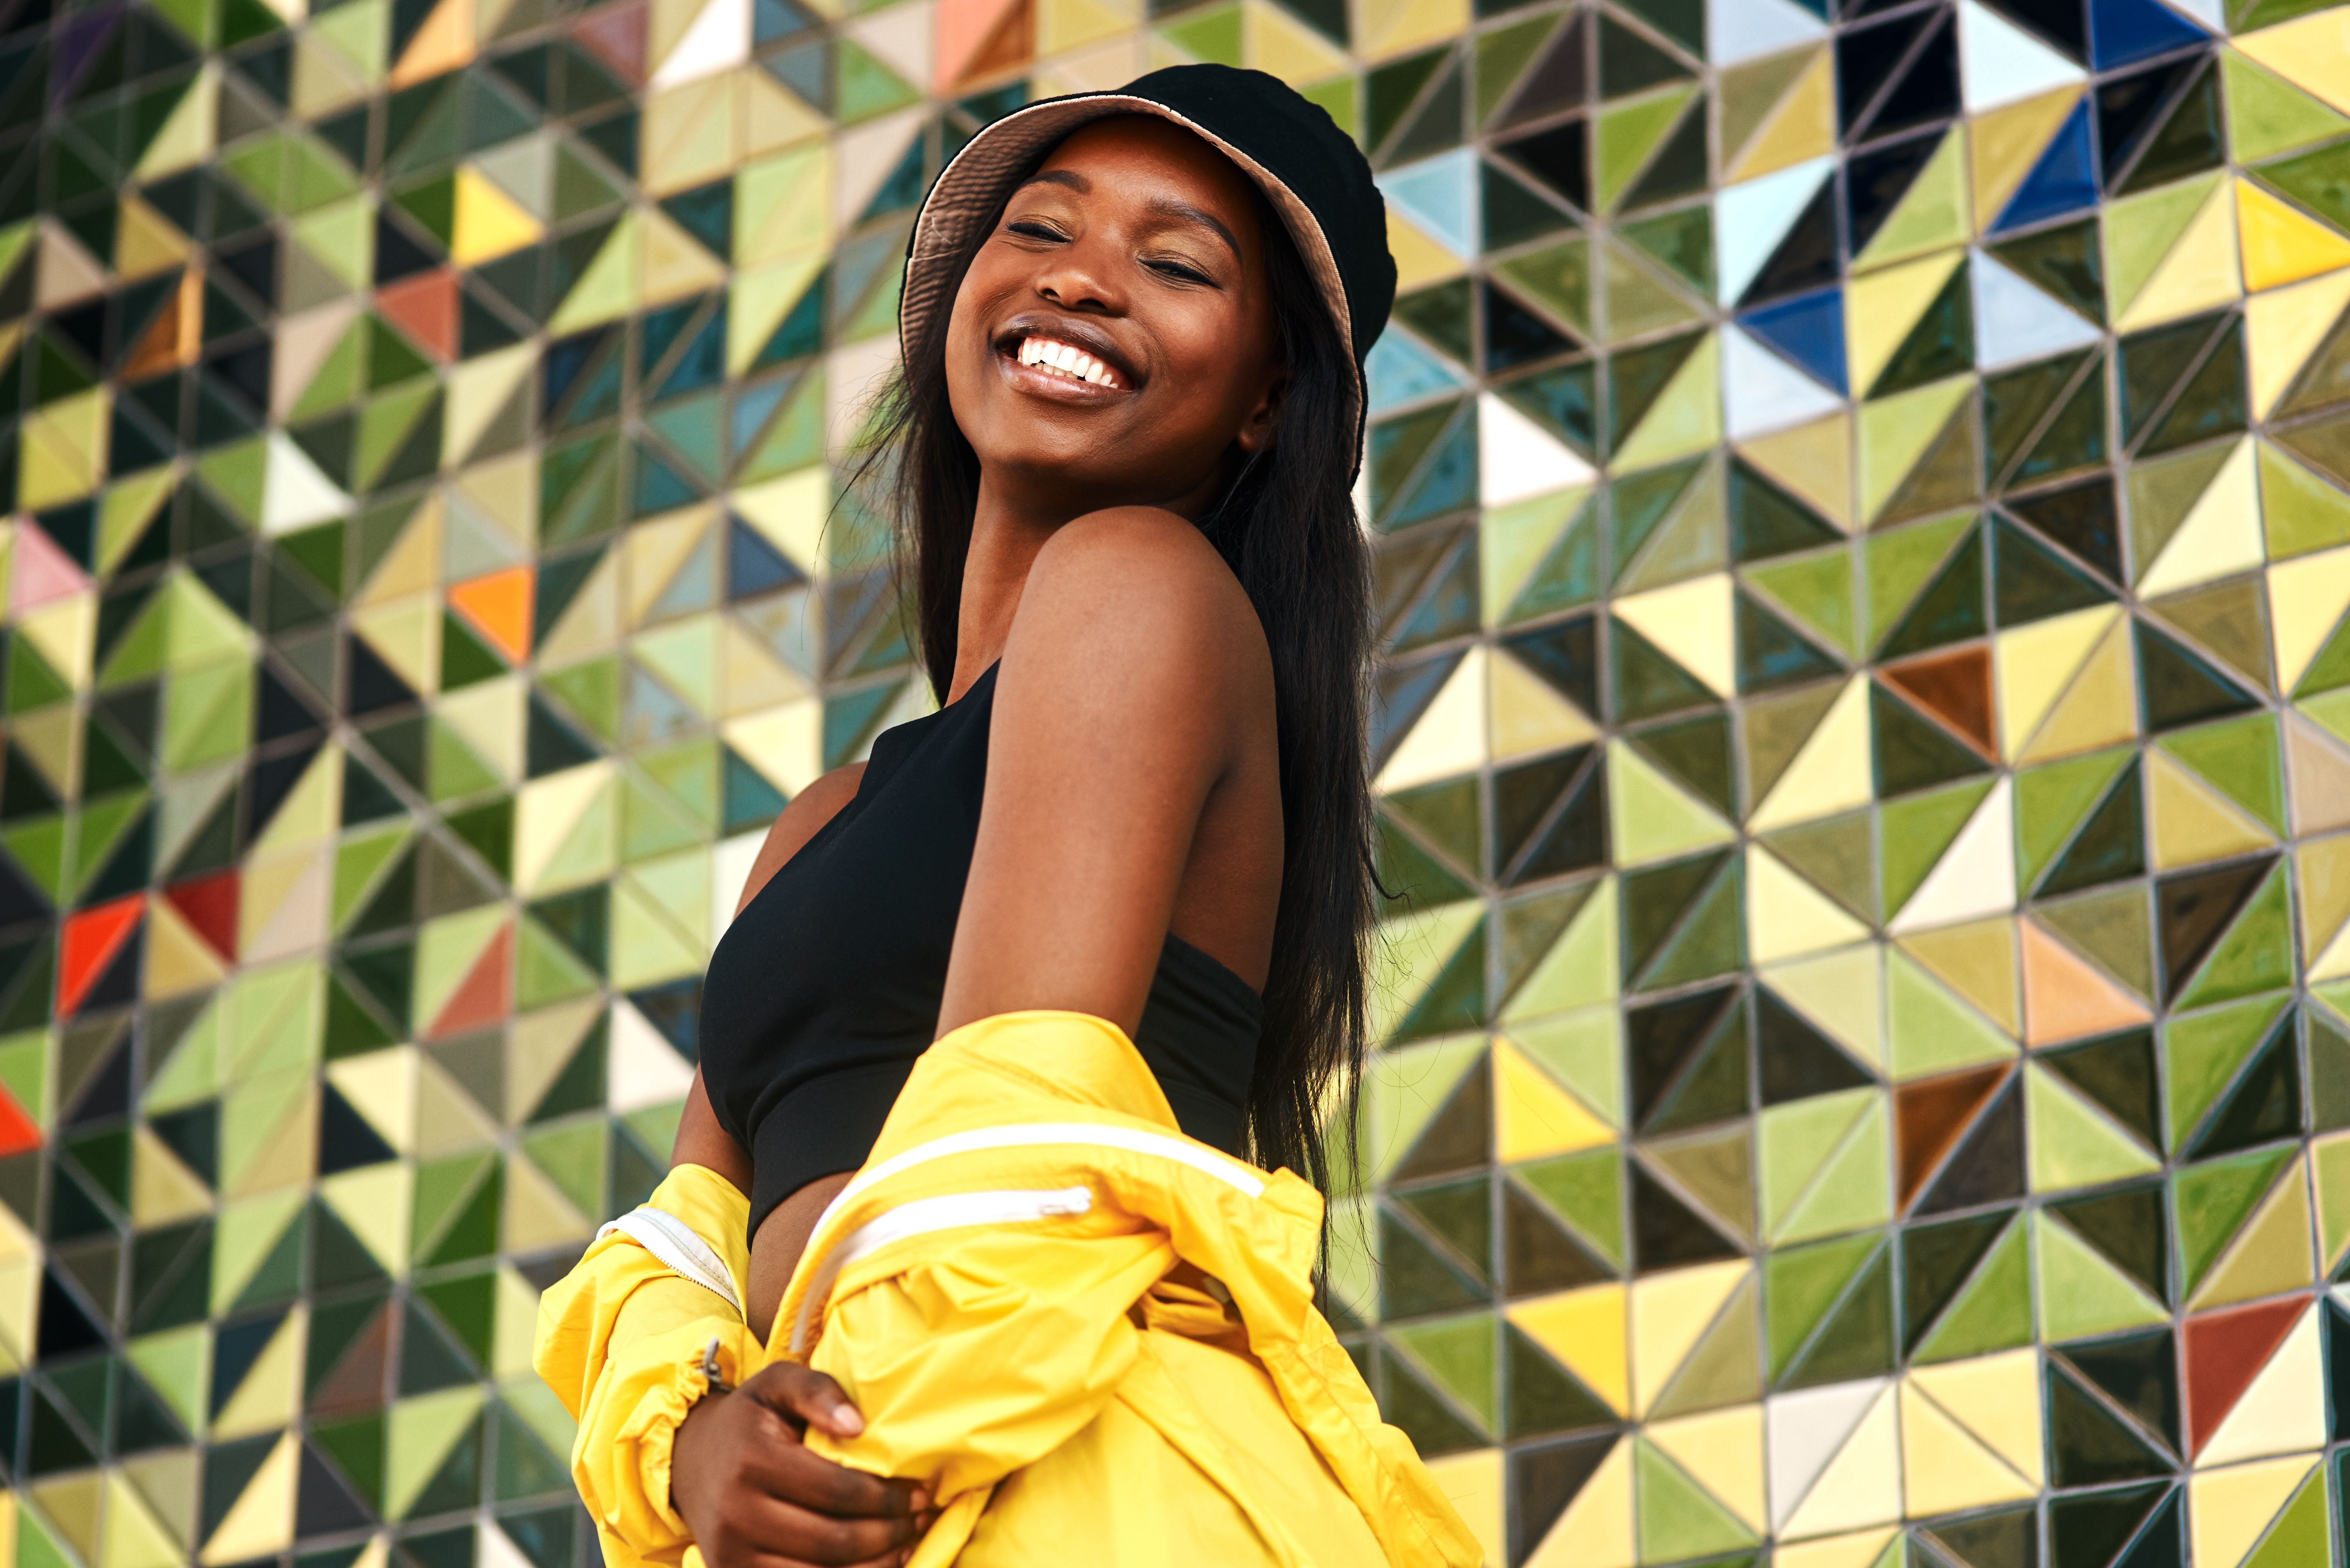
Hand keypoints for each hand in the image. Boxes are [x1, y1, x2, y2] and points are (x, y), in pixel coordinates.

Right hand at [671, 1361, 935, 1567]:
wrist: (690, 1461)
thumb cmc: (749, 1420)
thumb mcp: (777, 1384)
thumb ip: (818, 1390)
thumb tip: (858, 1426)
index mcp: (753, 1462)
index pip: (837, 1491)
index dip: (886, 1497)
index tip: (920, 1492)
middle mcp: (737, 1514)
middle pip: (832, 1542)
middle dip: (888, 1535)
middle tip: (919, 1520)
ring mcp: (731, 1555)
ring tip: (905, 1546)